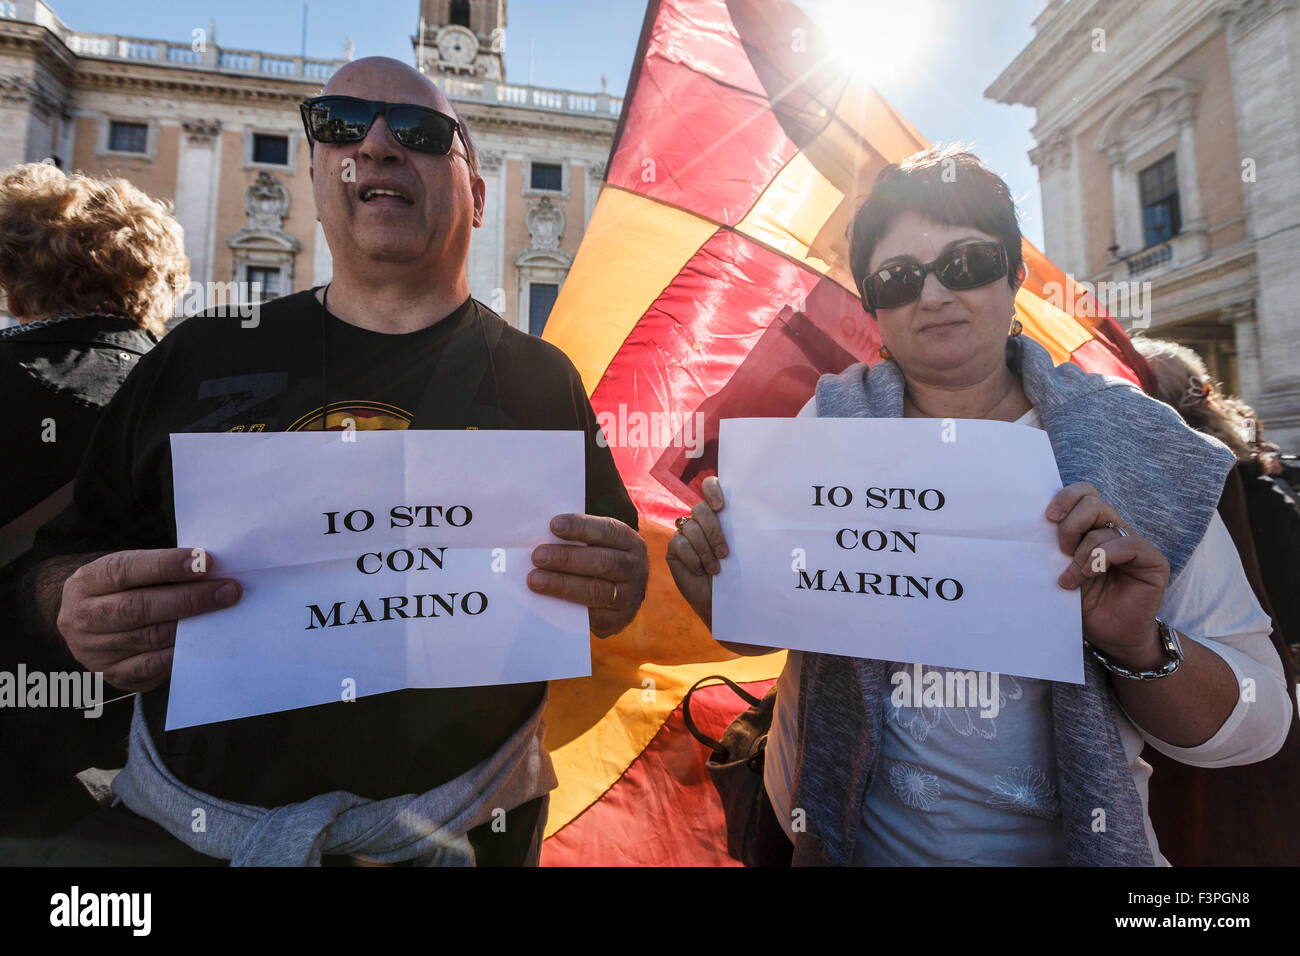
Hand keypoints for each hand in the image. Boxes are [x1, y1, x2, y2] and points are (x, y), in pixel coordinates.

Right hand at [56, 548, 241, 692]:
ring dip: (192, 625)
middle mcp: (83, 617)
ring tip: (224, 613)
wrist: (87, 623)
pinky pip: (151, 666)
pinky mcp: (112, 675)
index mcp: (86, 582)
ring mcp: (94, 651)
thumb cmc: (122, 589)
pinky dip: (180, 653)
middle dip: (189, 598)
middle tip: (228, 591)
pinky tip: (204, 640)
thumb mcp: (129, 571)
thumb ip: (161, 569)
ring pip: (148, 638)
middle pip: (138, 607)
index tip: (206, 562)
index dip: (167, 565)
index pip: (125, 570)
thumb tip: (209, 569)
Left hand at [527, 514, 647, 637]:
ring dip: (562, 584)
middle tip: (538, 556)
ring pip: (596, 591)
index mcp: (630, 542)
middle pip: (602, 562)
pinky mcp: (617, 620)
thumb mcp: (599, 544)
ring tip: (535, 580)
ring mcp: (629, 597)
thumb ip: (577, 538)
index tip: (554, 525)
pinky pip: (592, 616)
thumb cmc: (599, 560)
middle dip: (567, 558)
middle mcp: (635, 569)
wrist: (620, 595)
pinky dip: (568, 608)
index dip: (581, 527)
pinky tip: (547, 601)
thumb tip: (541, 533)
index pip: (608, 531)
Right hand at [666, 477, 728, 627]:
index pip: (710, 486)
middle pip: (700, 509)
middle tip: (725, 553)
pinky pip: (680, 544)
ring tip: (715, 568)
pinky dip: (693, 559)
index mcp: (718, 513)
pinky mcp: (673, 548)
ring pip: (691, 528)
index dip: (712, 489)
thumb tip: (754, 515)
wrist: (721, 599)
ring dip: (706, 551)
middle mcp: (700, 520)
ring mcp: (684, 533)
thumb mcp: (740, 549)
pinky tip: (700, 570)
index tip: (721, 507)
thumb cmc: (734, 573)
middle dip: (713, 531)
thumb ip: (738, 529)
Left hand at [1047, 482, 1169, 669]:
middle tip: (1061, 550)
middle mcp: (1114, 530)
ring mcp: (1134, 543)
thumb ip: (1054, 547)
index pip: (1084, 493)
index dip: (1065, 498)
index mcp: (1093, 527)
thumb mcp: (1061, 570)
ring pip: (1104, 527)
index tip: (1047, 517)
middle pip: (1092, 502)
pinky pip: (1128, 545)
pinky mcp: (1152, 560)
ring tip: (1071, 578)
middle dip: (1070, 525)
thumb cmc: (1083, 604)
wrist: (1109, 637)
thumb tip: (1030, 526)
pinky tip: (1090, 574)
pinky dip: (1102, 558)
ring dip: (1081, 554)